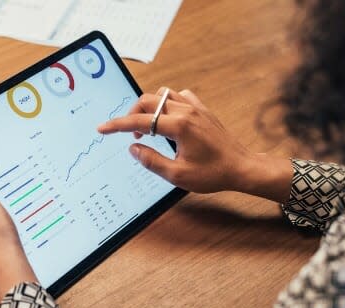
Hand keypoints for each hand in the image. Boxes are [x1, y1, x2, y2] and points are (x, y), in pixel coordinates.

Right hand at [98, 88, 291, 202]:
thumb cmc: (213, 174)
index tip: (103, 128)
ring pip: (163, 95)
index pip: (140, 121)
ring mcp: (196, 107)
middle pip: (148, 100)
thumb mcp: (178, 175)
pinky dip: (168, 103)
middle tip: (131, 133)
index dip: (118, 125)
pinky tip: (168, 119)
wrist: (241, 167)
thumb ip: (152, 161)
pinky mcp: (203, 109)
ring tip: (149, 127)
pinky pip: (179, 96)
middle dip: (133, 114)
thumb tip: (134, 148)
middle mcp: (186, 111)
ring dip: (150, 107)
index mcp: (179, 126)